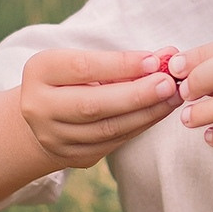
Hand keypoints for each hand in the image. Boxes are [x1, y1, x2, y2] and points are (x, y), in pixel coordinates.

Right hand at [18, 47, 180, 169]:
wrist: (44, 116)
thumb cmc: (71, 78)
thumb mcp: (82, 61)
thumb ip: (120, 60)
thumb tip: (166, 55)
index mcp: (39, 72)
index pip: (82, 68)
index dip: (120, 65)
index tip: (154, 61)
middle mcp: (39, 107)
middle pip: (93, 105)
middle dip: (136, 95)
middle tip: (169, 84)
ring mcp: (55, 137)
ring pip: (107, 129)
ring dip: (146, 113)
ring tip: (173, 97)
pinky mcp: (72, 156)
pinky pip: (113, 142)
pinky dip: (140, 126)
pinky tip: (159, 112)